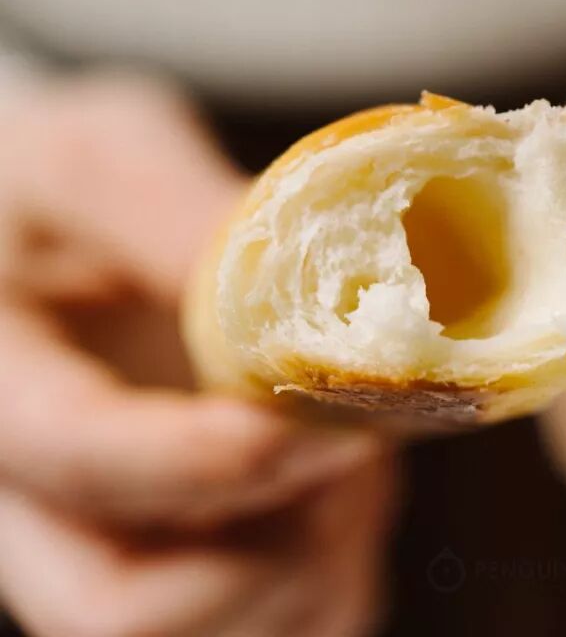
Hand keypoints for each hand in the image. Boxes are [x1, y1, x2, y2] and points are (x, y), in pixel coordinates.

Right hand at [0, 74, 396, 635]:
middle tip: (347, 450)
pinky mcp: (177, 563)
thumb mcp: (98, 157)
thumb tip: (306, 269)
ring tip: (349, 450)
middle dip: (270, 549)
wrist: (54, 244)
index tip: (322, 419)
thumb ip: (174, 207)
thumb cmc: (55, 194)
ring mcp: (104, 546)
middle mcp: (34, 501)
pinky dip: (337, 575)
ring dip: (318, 559)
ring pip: (215, 629)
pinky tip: (344, 487)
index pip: (75, 461)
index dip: (209, 459)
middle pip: (128, 608)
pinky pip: (276, 624)